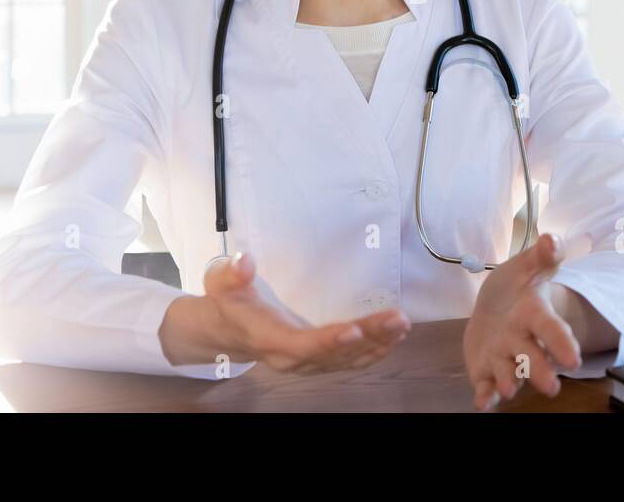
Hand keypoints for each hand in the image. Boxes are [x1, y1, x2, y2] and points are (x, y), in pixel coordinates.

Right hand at [189, 251, 411, 373]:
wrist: (230, 330)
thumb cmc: (230, 302)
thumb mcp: (221, 282)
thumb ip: (232, 272)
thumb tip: (244, 260)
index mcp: (269, 339)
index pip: (301, 345)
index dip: (327, 341)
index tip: (354, 330)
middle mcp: (292, 358)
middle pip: (334, 353)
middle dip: (368, 338)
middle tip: (397, 319)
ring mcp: (309, 362)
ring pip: (348, 359)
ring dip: (378, 343)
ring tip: (402, 324)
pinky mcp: (321, 360)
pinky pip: (351, 360)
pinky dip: (375, 349)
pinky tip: (395, 337)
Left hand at [463, 232, 581, 409]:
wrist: (495, 304)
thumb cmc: (516, 286)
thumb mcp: (527, 266)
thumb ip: (542, 256)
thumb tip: (553, 239)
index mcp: (535, 315)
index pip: (552, 329)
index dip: (562, 343)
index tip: (573, 359)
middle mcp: (523, 341)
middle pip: (533, 357)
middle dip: (541, 371)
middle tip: (551, 387)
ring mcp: (504, 357)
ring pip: (509, 373)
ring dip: (509, 383)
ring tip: (508, 390)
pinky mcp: (486, 369)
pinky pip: (486, 385)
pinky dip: (485, 396)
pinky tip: (482, 404)